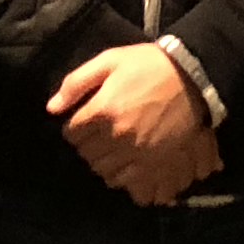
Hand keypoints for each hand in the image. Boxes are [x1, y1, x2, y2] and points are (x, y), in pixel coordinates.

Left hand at [52, 44, 219, 206]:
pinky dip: (122, 178)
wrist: (192, 75)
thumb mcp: (109, 60)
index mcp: (102, 110)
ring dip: (103, 162)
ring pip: (104, 171)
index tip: (83, 122)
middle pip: (86, 155)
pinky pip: (129, 183)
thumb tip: (51, 108)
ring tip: (111, 150)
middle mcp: (116, 135)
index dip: (75, 128)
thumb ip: (77, 82)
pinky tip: (126, 166)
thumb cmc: (148, 65)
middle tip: (97, 135)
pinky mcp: (155, 162)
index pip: (72, 134)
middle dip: (87, 145)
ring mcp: (137, 152)